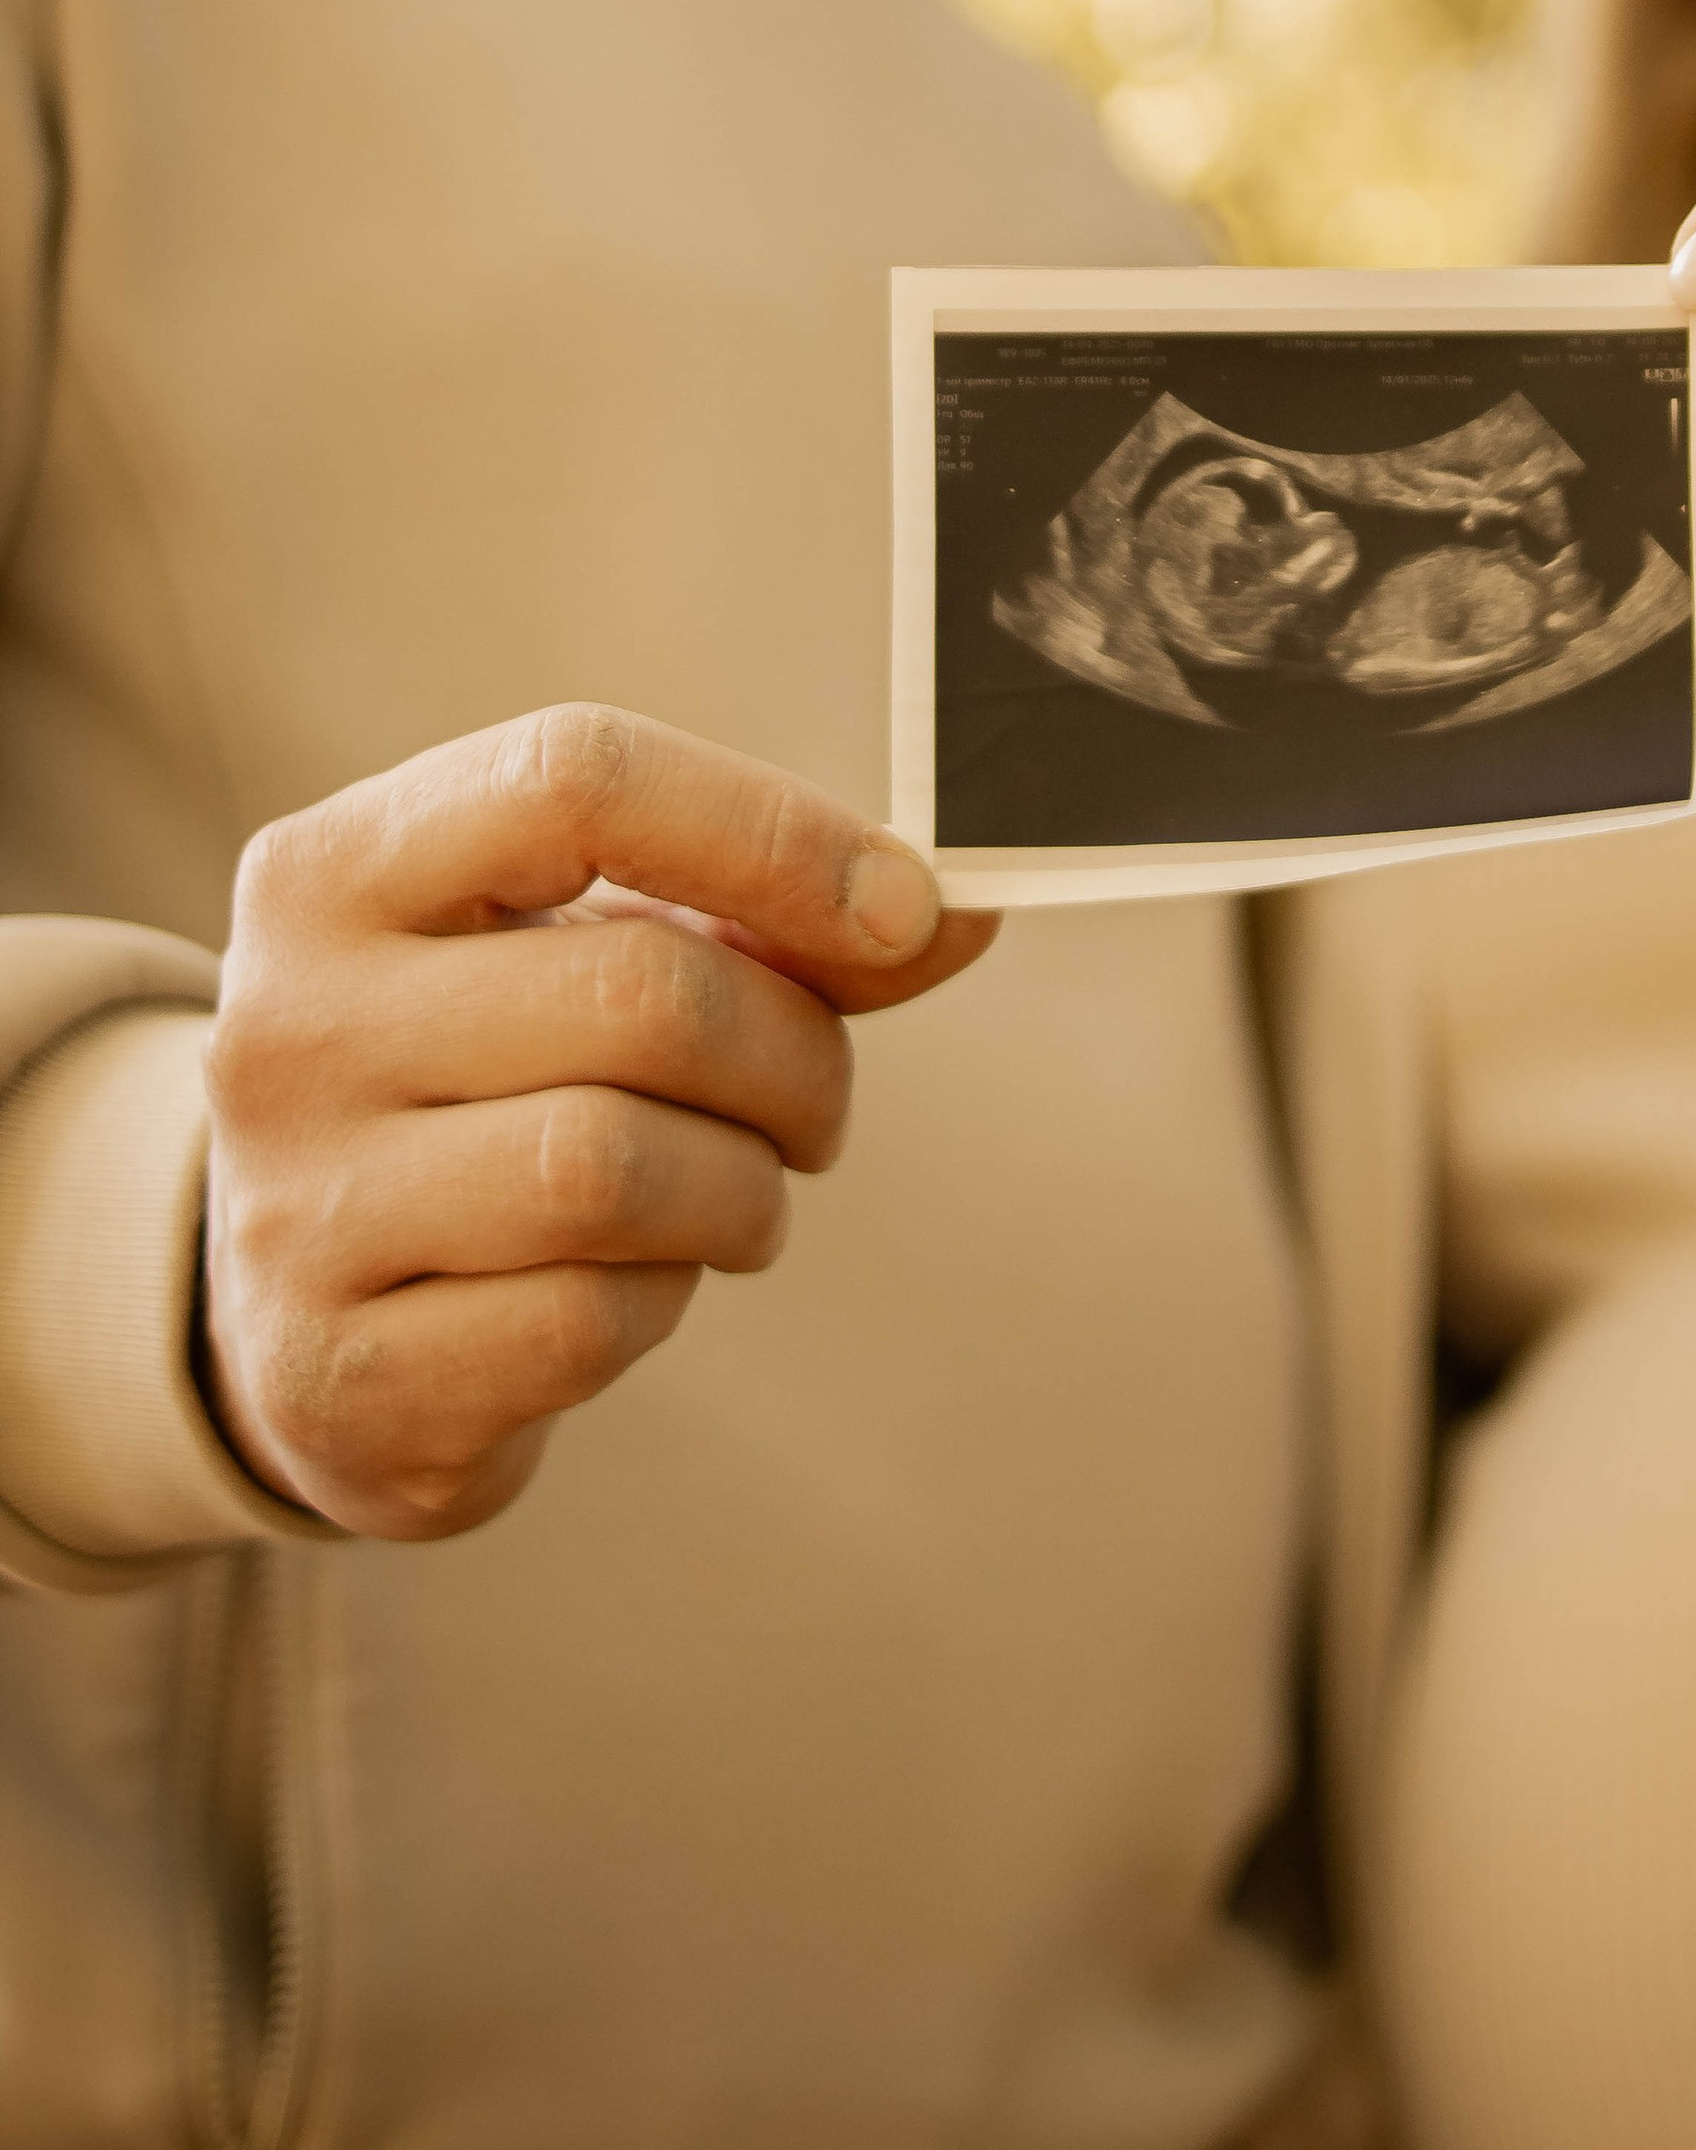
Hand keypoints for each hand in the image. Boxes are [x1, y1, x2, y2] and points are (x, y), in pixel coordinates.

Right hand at [203, 705, 996, 1540]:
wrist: (296, 1313)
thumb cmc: (483, 1088)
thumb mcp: (580, 957)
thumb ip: (765, 921)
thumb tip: (952, 907)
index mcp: (336, 872)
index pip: (578, 777)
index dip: (776, 833)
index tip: (906, 906)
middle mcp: (290, 1025)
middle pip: (643, 993)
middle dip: (795, 1055)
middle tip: (815, 1103)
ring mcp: (296, 1206)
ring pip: (617, 1167)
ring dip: (743, 1190)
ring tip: (734, 1194)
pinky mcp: (340, 1372)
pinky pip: (586, 1321)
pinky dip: (661, 1300)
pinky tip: (632, 1282)